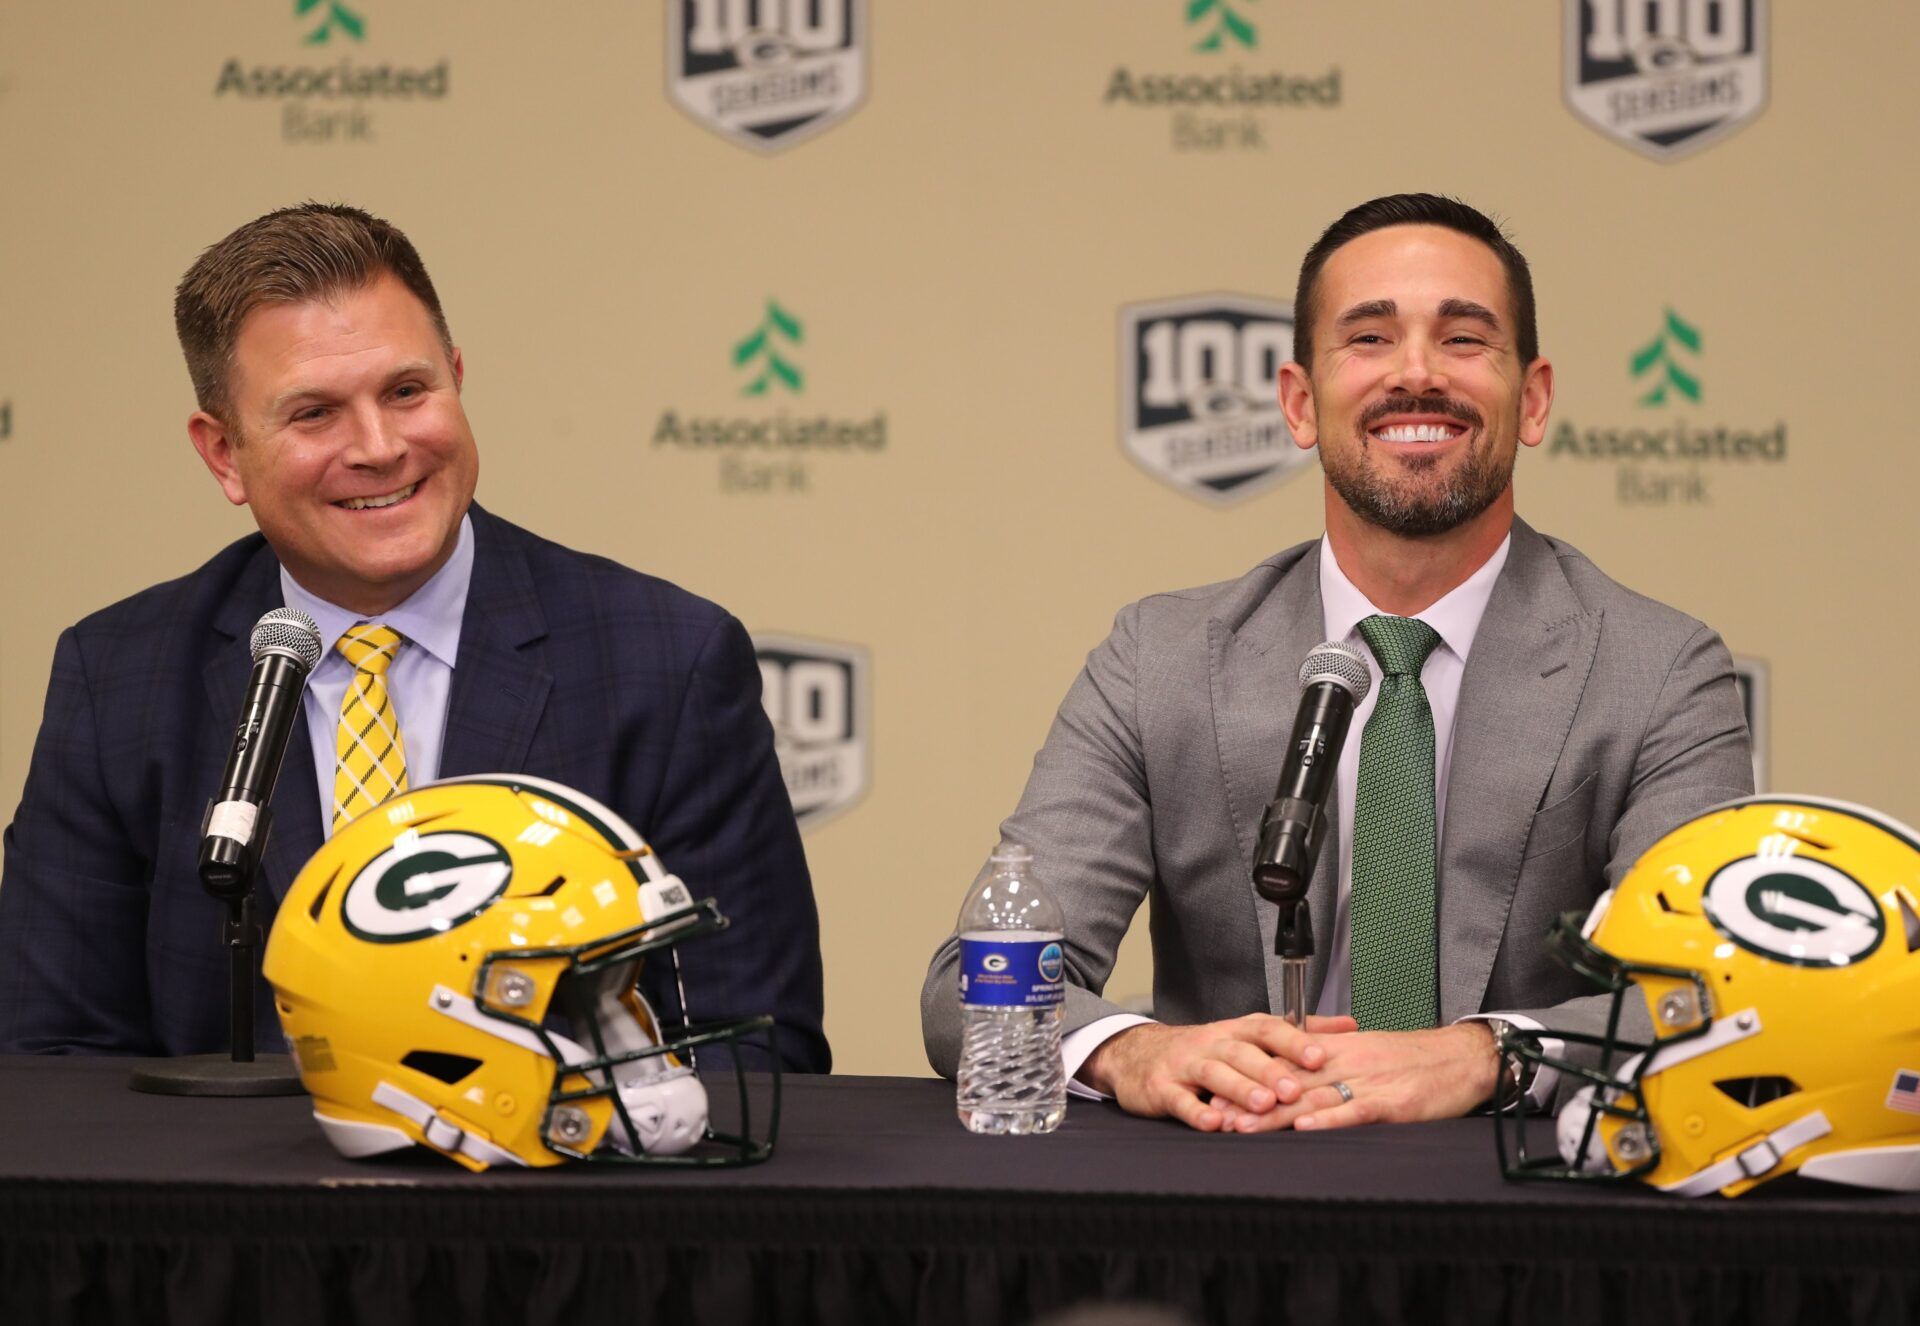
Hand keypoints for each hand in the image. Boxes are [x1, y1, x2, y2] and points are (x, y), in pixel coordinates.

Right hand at [1080, 1013, 1359, 1131]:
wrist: (1135, 1055)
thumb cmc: (1203, 1049)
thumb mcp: (1247, 1035)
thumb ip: (1298, 1033)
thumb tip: (1349, 1027)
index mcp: (1235, 1030)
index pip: (1266, 1029)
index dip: (1293, 1041)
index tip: (1321, 1055)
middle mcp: (1212, 1043)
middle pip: (1242, 1052)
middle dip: (1269, 1070)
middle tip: (1295, 1088)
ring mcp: (1184, 1065)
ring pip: (1213, 1073)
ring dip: (1238, 1089)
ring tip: (1262, 1105)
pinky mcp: (1161, 1088)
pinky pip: (1179, 1100)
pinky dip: (1195, 1112)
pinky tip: (1213, 1124)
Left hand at [1216, 1022, 1500, 1133]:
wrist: (1464, 1057)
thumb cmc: (1416, 1061)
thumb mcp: (1367, 1055)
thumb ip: (1332, 1066)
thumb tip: (1296, 1082)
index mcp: (1338, 1050)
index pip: (1284, 1062)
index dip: (1249, 1078)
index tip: (1218, 1094)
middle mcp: (1346, 1062)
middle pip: (1290, 1080)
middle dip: (1251, 1100)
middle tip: (1218, 1116)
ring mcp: (1369, 1081)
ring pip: (1314, 1096)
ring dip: (1277, 1114)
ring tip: (1244, 1127)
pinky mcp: (1393, 1102)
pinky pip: (1355, 1110)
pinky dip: (1329, 1118)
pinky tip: (1305, 1127)